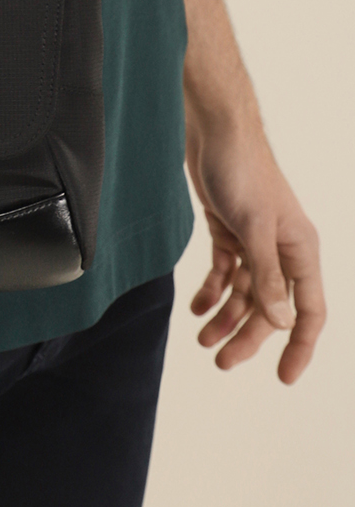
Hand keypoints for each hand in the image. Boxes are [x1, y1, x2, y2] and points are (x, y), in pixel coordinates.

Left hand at [186, 113, 325, 382]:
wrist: (213, 129)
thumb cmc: (241, 170)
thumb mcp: (254, 226)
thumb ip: (266, 275)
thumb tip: (281, 321)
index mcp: (300, 249)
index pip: (309, 309)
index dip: (300, 345)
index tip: (284, 377)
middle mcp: (281, 249)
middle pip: (271, 307)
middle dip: (249, 336)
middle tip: (221, 361)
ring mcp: (253, 240)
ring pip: (245, 292)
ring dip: (226, 316)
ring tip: (202, 340)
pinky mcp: (228, 228)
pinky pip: (224, 271)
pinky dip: (212, 290)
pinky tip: (196, 307)